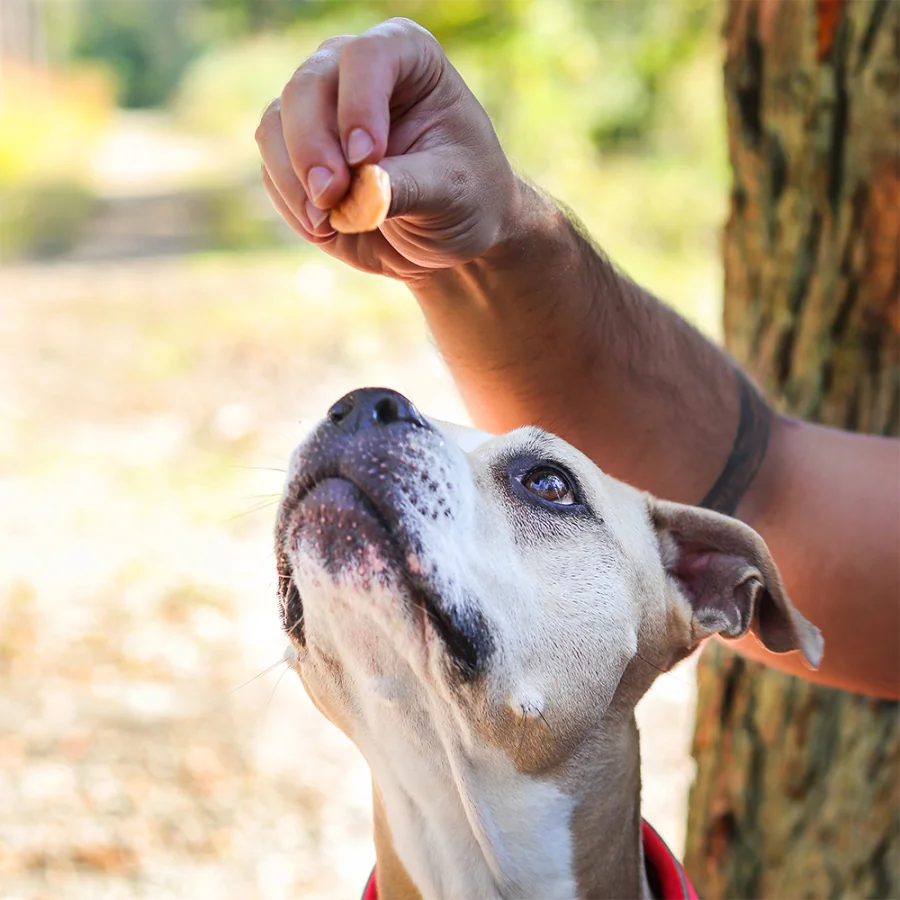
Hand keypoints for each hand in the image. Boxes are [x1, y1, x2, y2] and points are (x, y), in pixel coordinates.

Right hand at [255, 18, 521, 280]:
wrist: (448, 239)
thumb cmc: (466, 200)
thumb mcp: (452, 193)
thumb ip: (407, 185)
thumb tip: (359, 189)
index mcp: (407, 58)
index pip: (367, 57)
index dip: (359, 104)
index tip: (367, 157)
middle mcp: (354, 73)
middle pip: (308, 86)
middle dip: (312, 146)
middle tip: (331, 196)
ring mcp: (320, 113)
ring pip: (276, 124)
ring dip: (293, 177)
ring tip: (326, 221)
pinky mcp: (297, 157)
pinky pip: (273, 170)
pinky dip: (292, 202)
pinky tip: (324, 228)